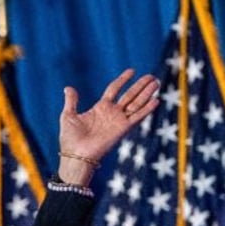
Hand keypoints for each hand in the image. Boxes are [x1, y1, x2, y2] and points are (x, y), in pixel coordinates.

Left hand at [58, 69, 158, 184]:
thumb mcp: (68, 115)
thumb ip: (71, 101)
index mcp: (100, 108)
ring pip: (136, 104)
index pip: (114, 90)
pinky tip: (155, 101)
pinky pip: (137, 117)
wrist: (75, 154)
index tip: (132, 71)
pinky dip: (146, 109)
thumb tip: (68, 88)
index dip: (123, 80)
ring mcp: (118, 121)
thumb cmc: (70, 139)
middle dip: (141, 86)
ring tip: (156, 83)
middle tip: (152, 77)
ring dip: (146, 94)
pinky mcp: (122, 129)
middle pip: (130, 95)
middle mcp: (112, 114)